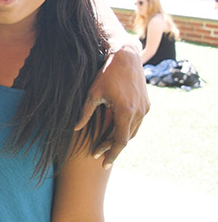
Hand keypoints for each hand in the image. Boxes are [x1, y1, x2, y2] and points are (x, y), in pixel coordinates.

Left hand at [75, 46, 148, 167]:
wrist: (125, 57)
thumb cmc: (106, 74)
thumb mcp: (92, 94)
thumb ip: (85, 114)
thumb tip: (75, 129)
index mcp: (126, 112)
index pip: (120, 141)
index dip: (112, 154)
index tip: (104, 165)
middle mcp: (139, 112)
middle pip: (126, 138)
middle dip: (111, 147)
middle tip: (97, 155)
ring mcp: (145, 108)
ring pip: (133, 131)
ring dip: (119, 138)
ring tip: (103, 145)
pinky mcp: (146, 103)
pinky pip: (136, 122)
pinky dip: (126, 128)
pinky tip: (114, 131)